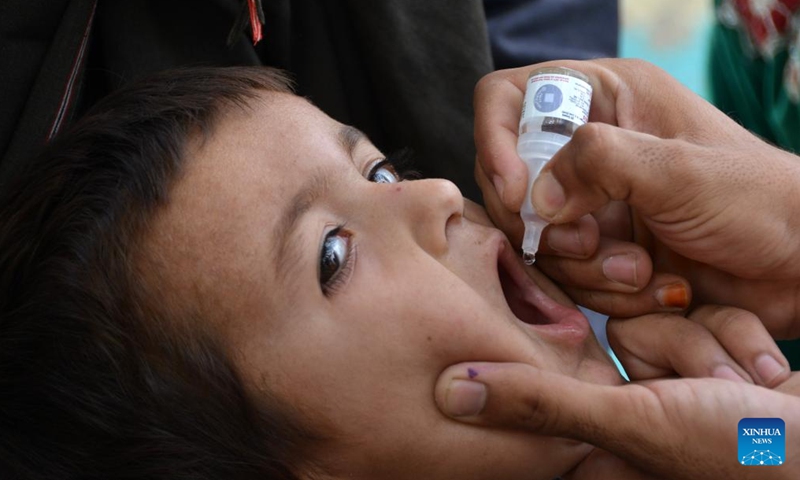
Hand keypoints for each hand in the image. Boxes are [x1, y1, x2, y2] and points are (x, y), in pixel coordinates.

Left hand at [435, 305, 794, 478]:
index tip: (640, 359)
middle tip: (719, 390)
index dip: (589, 352)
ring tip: (748, 389)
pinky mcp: (708, 356)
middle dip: (685, 350)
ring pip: (667, 314)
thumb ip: (542, 404)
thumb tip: (448, 391)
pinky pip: (705, 314)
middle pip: (626, 329)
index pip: (561, 370)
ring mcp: (674, 382)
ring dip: (719, 345)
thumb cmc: (744, 455)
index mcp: (598, 432)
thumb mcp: (634, 424)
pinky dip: (742, 340)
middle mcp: (630, 406)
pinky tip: (767, 379)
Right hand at [474, 58, 799, 334]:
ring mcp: (591, 201)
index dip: (495, 142)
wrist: (798, 267)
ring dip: (585, 266)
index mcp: (604, 98)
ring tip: (643, 270)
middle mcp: (588, 148)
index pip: (508, 101)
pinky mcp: (599, 249)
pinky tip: (653, 287)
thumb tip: (533, 200)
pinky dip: (601, 291)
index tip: (519, 194)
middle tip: (591, 242)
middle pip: (510, 182)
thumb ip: (597, 163)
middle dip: (548, 225)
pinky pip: (565, 276)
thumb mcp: (677, 168)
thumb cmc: (755, 201)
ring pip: (536, 238)